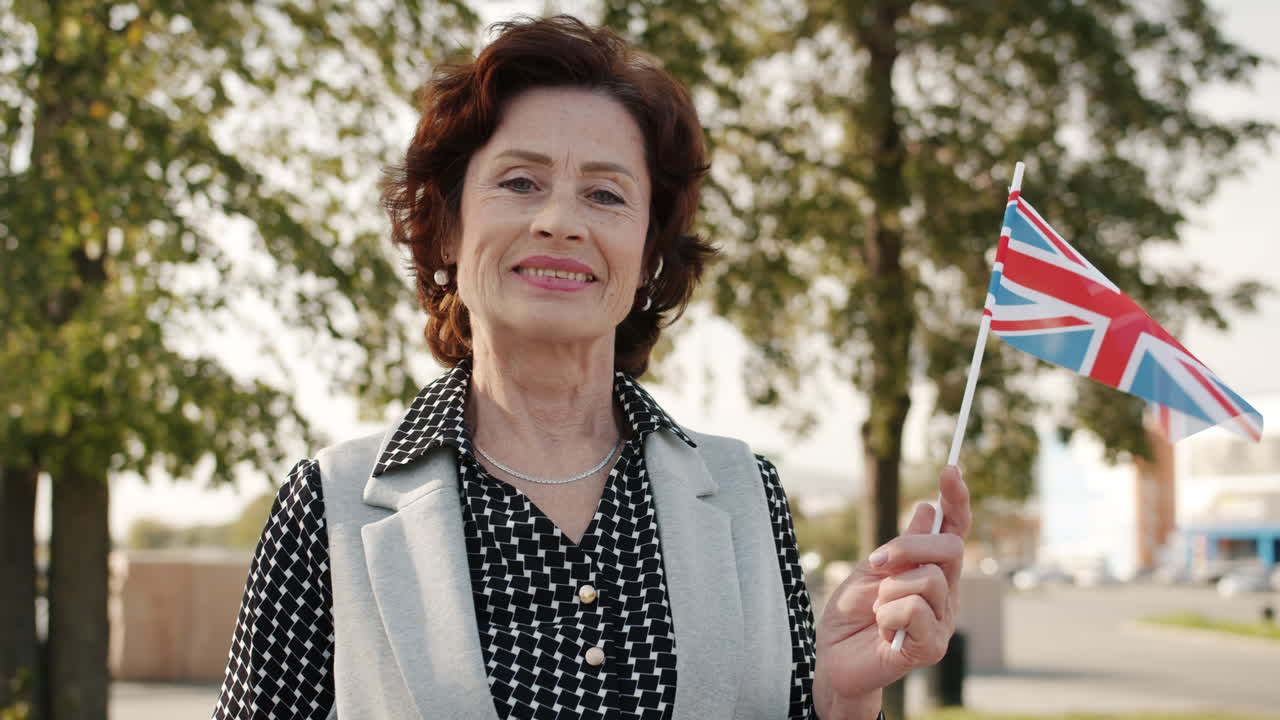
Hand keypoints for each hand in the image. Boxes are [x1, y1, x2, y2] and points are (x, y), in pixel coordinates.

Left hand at [812, 466, 970, 718]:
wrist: (833, 656)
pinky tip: (882, 630)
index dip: (956, 500)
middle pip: (948, 548)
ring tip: (877, 611)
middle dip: (907, 547)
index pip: (953, 531)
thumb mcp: (872, 569)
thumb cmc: (851, 614)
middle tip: (876, 563)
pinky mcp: (932, 645)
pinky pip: (914, 610)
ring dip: (889, 591)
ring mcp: (942, 620)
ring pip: (928, 579)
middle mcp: (945, 593)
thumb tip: (927, 508)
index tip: (951, 469)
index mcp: (932, 571)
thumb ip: (902, 546)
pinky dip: (887, 615)